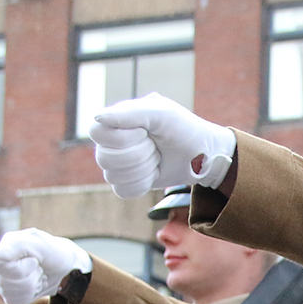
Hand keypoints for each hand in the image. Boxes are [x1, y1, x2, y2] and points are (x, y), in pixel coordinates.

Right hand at [0, 229, 91, 303]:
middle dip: (29, 279)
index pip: (0, 265)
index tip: (35, 261)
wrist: (68, 270)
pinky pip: (13, 301)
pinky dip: (30, 296)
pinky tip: (36, 285)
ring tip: (39, 276)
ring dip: (31, 287)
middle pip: (5, 282)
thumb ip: (17, 246)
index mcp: (6, 246)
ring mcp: (4, 277)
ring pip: (8, 293)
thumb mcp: (41, 244)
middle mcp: (1, 261)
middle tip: (40, 270)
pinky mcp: (10, 292)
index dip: (20, 268)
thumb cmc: (56, 253)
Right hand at [89, 94, 234, 199]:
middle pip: (104, 157)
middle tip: (156, 148)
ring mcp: (121, 161)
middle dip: (137, 156)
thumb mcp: (162, 114)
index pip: (97, 132)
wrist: (205, 156)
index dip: (120, 138)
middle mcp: (115, 139)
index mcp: (120, 118)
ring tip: (157, 159)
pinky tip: (155, 174)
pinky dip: (142, 184)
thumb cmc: (186, 129)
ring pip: (111, 175)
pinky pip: (121, 189)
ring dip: (142, 169)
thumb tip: (97, 117)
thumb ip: (129, 113)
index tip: (145, 134)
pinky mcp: (129, 180)